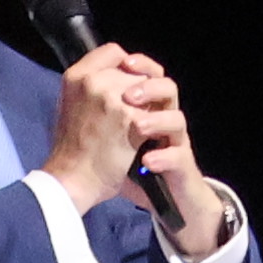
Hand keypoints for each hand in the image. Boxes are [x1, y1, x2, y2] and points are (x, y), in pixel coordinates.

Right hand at [38, 42, 164, 209]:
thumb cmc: (71, 147)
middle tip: (138, 110)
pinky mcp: (131, 119)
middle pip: (135, 71)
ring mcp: (113, 98)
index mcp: (76, 75)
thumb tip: (119, 73)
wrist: (72, 179)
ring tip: (142, 124)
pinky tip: (147, 136)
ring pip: (150, 89)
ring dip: (151, 105)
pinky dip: (156, 123)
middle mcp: (94, 81)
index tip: (131, 80)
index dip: (128, 65)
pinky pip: (156, 110)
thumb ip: (92, 84)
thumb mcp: (70, 103)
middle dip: (141, 89)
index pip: (114, 51)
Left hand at [122, 72, 240, 260]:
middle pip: (167, 89)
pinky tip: (146, 162)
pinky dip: (162, 158)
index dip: (140, 65)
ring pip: (177, 119)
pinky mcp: (181, 166)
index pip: (151, 75)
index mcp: (148, 108)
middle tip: (128, 97)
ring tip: (139, 126)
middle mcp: (164, 120)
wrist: (159, 200)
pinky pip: (177, 156)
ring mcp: (175, 143)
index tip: (125, 62)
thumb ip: (104, 108)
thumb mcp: (112, 134)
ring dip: (158, 119)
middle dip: (146, 88)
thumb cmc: (127, 166)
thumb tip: (80, 81)